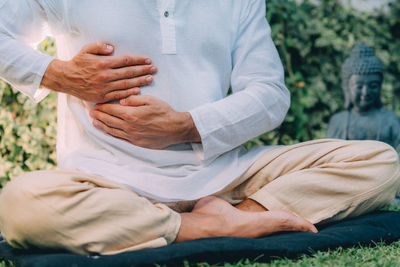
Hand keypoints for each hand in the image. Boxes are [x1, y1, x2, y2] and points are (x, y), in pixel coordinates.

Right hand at [41, 41, 156, 102]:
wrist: (65, 79)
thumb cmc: (78, 63)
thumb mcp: (86, 50)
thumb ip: (99, 46)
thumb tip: (112, 48)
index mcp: (103, 63)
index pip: (125, 60)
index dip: (138, 60)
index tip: (148, 60)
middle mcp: (105, 75)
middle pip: (129, 73)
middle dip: (143, 70)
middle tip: (154, 69)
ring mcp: (104, 87)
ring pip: (126, 84)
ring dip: (140, 81)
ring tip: (150, 79)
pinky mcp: (102, 97)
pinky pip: (119, 95)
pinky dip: (129, 93)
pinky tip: (138, 90)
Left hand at [89, 95, 200, 148]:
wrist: (175, 128)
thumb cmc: (164, 112)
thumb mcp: (150, 100)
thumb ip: (133, 99)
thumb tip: (121, 99)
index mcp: (131, 114)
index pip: (111, 109)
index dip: (102, 106)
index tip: (96, 104)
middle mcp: (128, 126)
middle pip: (108, 120)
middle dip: (98, 115)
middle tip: (91, 112)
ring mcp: (131, 136)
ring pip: (112, 130)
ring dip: (101, 125)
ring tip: (94, 121)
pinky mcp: (136, 143)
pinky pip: (119, 138)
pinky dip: (111, 134)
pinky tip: (106, 131)